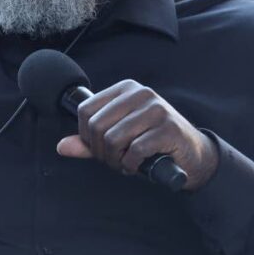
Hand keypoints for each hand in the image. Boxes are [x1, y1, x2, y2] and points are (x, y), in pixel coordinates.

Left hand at [56, 79, 218, 190]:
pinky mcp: (168, 128)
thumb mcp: (117, 139)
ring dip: (115, 160)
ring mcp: (157, 108)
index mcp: (125, 89)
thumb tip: (61, 147)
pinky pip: (134, 150)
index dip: (86, 136)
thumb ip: (89, 142)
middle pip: (97, 126)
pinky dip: (131, 164)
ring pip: (113, 139)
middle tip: (114, 160)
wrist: (192, 155)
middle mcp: (141, 93)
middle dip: (100, 152)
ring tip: (126, 163)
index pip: (85, 110)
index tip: (99, 149)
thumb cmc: (152, 144)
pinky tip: (138, 165)